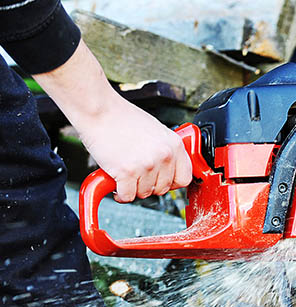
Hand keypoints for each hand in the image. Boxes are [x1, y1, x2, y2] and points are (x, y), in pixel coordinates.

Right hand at [33, 40, 191, 202]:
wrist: (99, 110)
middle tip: (137, 177)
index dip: (172, 183)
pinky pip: (127, 196)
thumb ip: (165, 150)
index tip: (161, 181)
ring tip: (125, 174)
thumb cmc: (123, 118)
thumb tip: (168, 170)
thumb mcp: (156, 131)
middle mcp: (165, 155)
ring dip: (133, 188)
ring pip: (144, 193)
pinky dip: (120, 193)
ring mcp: (147, 165)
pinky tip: (116, 182)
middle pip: (163, 188)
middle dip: (149, 186)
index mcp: (175, 144)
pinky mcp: (127, 172)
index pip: (184, 177)